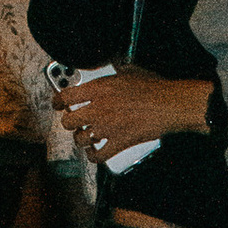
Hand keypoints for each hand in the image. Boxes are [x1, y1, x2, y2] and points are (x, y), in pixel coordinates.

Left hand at [59, 68, 210, 163]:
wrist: (170, 105)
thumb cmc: (154, 88)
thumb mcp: (129, 72)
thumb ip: (113, 75)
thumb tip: (111, 71)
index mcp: (99, 89)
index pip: (66, 96)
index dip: (58, 101)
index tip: (58, 104)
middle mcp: (99, 109)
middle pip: (69, 121)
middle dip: (69, 122)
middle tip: (74, 121)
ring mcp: (108, 128)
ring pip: (80, 139)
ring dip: (81, 138)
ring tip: (86, 136)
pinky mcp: (119, 142)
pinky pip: (98, 156)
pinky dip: (94, 156)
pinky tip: (95, 152)